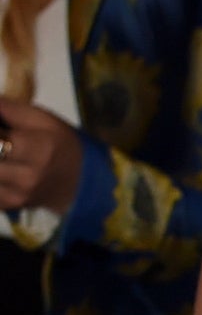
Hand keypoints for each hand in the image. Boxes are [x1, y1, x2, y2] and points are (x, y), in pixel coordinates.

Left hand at [0, 99, 82, 216]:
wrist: (81, 182)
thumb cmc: (63, 144)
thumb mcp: (45, 120)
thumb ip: (11, 109)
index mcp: (39, 148)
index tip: (2, 131)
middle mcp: (27, 175)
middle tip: (3, 141)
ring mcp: (18, 194)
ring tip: (6, 154)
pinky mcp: (11, 205)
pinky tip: (5, 170)